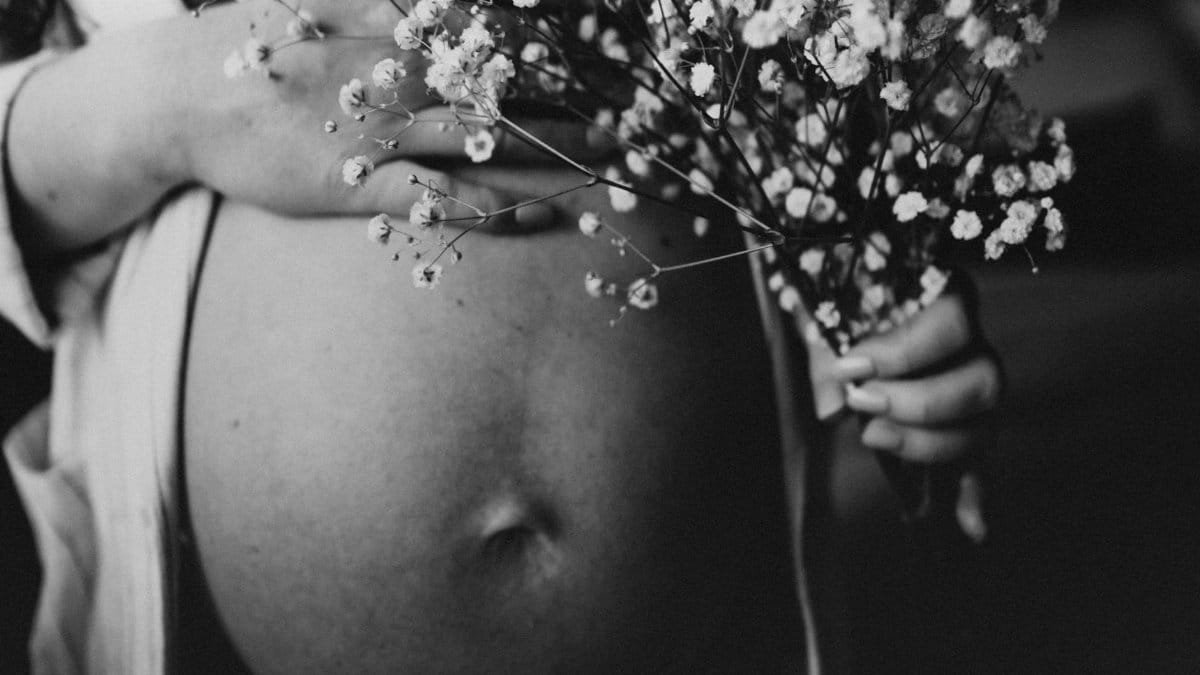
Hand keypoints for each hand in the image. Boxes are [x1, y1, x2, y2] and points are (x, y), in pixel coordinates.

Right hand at [7, 0, 604, 253]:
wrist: (182, 97)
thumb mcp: (321, 1)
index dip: (549, 34)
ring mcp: (377, 128)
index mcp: (389, 23)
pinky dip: (481, 205)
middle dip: (571, 87)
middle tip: (636, 101)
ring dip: (550, 144)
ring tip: (612, 155)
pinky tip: (532, 214)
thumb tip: (448, 8)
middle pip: (502, 76)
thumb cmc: (263, 48)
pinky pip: (430, 196)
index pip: (487, 24)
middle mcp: (393, 70)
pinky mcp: (355, 181)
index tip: (609, 40)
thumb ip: (388, 6)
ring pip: (480, 133)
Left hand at [805, 277, 1000, 541]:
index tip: (854, 367)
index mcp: (947, 297)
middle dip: (920, 402)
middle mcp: (975, 343)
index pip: (951, 322)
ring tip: (874, 437)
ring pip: (982, 425)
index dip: (905, 350)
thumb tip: (831, 410)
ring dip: (930, 443)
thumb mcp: (825, 313)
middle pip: (981, 381)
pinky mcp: (963, 426)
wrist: (846, 304)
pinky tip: (972, 529)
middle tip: (863, 406)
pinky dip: (974, 495)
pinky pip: (978, 462)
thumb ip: (826, 354)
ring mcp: (974, 389)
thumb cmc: (839, 301)